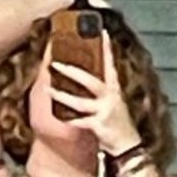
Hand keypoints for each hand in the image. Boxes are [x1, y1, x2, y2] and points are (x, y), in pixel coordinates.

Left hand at [49, 29, 139, 155]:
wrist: (127, 145)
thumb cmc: (117, 122)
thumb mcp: (113, 101)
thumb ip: (101, 89)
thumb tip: (83, 76)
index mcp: (114, 88)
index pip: (110, 64)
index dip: (107, 48)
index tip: (101, 31)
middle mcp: (110, 97)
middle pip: (90, 81)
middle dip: (72, 72)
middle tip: (55, 63)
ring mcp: (105, 112)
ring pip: (80, 102)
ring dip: (62, 96)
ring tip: (48, 89)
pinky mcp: (99, 126)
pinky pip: (80, 122)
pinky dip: (69, 119)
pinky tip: (60, 116)